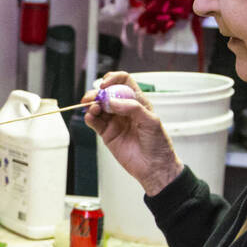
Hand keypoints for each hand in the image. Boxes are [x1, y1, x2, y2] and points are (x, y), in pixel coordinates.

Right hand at [84, 72, 182, 195]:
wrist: (154, 167)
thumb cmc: (158, 144)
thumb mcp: (151, 121)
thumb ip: (132, 108)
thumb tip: (112, 101)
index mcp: (137, 102)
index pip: (123, 82)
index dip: (113, 79)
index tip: (105, 84)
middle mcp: (124, 109)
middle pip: (106, 93)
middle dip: (98, 92)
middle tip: (95, 98)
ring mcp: (114, 121)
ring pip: (98, 106)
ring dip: (92, 104)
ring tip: (93, 108)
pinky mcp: (106, 133)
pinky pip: (94, 121)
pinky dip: (89, 117)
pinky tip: (90, 116)